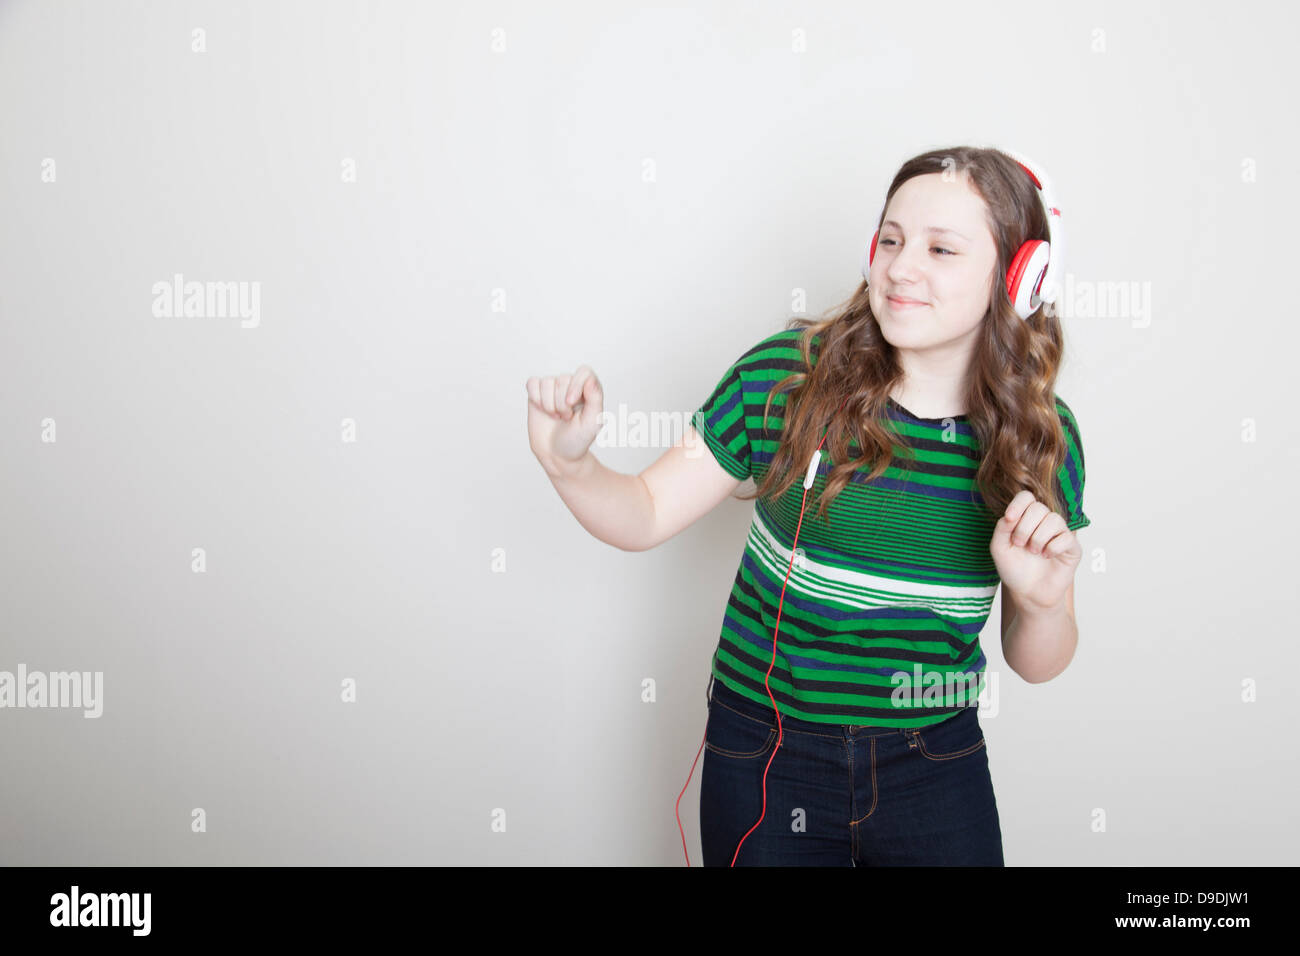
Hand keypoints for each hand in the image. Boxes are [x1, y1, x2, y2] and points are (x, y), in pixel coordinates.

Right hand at [525, 365, 604, 471]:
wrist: (557, 455)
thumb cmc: (577, 440)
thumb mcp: (592, 422)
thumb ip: (595, 398)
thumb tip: (589, 378)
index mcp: (589, 390)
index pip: (584, 372)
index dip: (575, 385)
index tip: (570, 403)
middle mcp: (571, 385)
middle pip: (562, 379)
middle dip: (561, 403)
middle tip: (565, 418)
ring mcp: (553, 388)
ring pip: (546, 383)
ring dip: (548, 404)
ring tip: (555, 416)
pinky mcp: (537, 392)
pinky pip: (532, 383)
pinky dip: (536, 399)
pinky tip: (542, 410)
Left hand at [989, 490, 1080, 613]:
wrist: (1028, 593)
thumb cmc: (1014, 569)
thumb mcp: (999, 548)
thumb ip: (1002, 528)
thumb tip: (1011, 515)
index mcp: (1025, 518)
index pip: (1026, 497)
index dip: (1018, 504)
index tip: (1009, 519)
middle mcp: (1044, 522)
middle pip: (1039, 508)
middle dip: (1025, 527)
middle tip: (1020, 544)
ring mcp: (1060, 533)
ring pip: (1054, 520)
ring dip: (1038, 538)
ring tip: (1033, 552)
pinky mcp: (1072, 547)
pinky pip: (1066, 537)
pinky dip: (1052, 548)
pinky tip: (1047, 557)